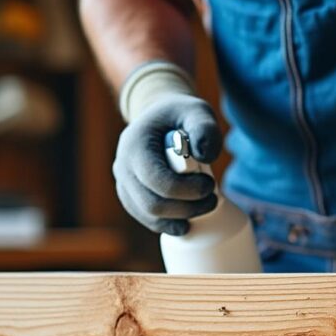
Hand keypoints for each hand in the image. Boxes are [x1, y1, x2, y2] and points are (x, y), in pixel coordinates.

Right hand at [114, 93, 222, 235]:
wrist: (160, 120)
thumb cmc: (180, 116)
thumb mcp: (197, 111)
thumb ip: (205, 128)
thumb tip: (204, 156)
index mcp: (135, 144)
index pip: (157, 180)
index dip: (187, 190)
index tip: (210, 185)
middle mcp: (123, 165)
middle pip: (152, 204)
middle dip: (187, 208)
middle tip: (212, 200)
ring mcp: (124, 182)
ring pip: (148, 215)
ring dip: (179, 219)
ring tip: (203, 208)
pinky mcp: (130, 195)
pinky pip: (146, 218)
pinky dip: (167, 225)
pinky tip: (185, 224)